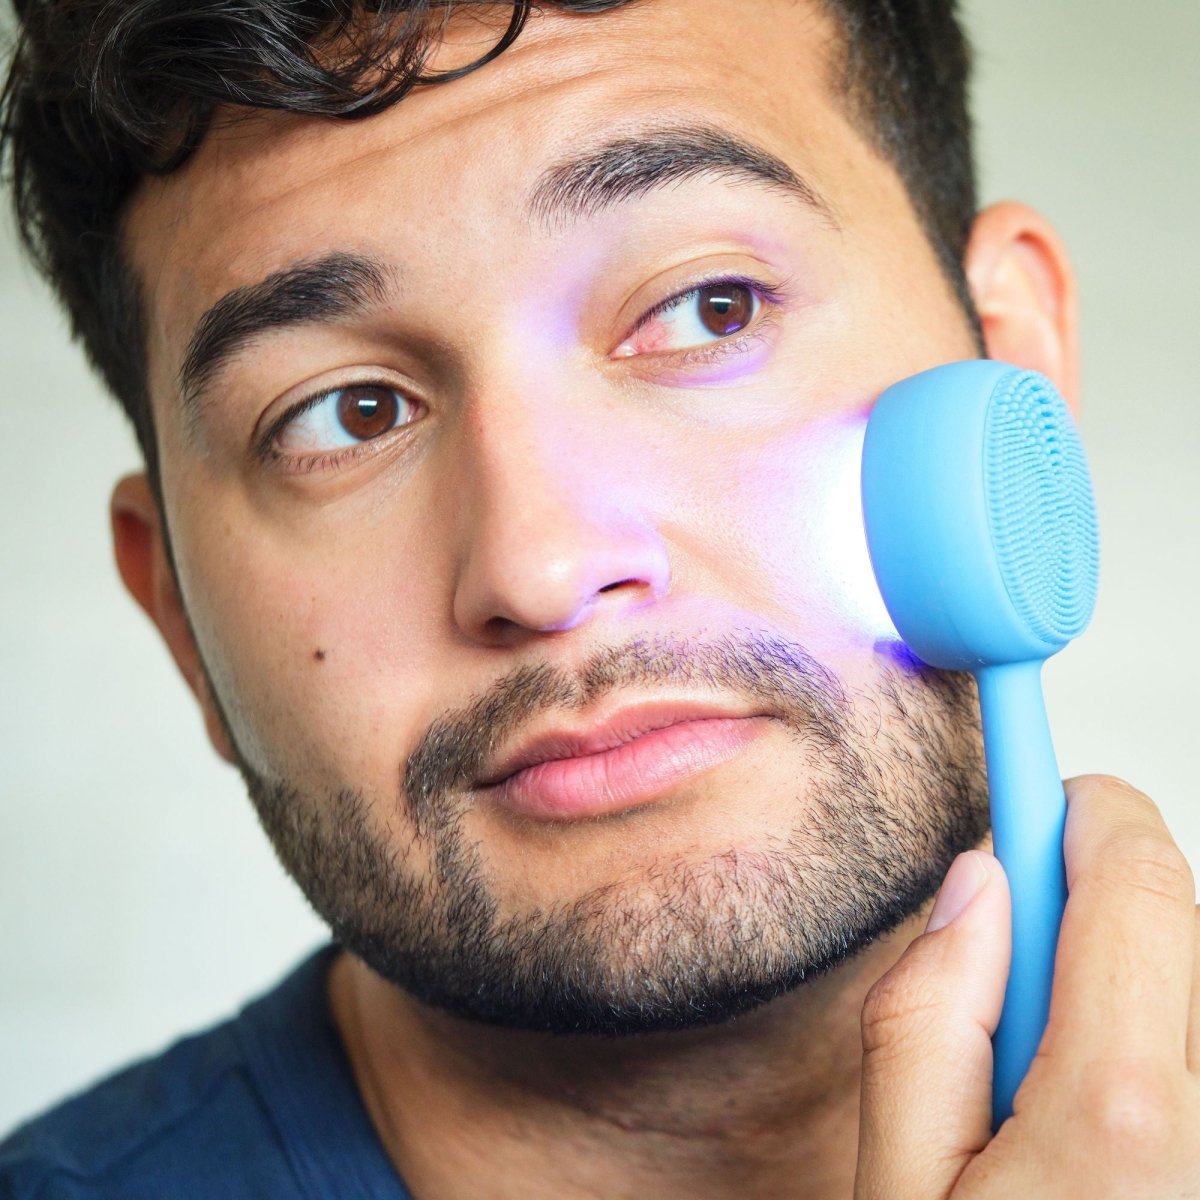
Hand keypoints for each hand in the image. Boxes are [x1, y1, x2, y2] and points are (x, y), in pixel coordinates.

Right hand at [854, 775, 1199, 1198]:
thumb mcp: (901, 1187)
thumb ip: (925, 1022)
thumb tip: (976, 883)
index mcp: (1117, 1119)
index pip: (1135, 887)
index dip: (1079, 808)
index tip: (1044, 780)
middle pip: (1181, 919)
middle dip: (1091, 904)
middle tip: (1016, 971)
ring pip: (1197, 984)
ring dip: (1131, 985)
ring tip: (1059, 1080)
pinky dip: (1161, 1039)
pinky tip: (1111, 1119)